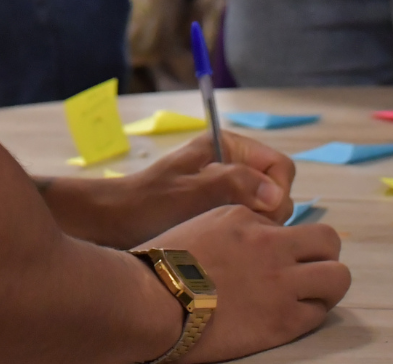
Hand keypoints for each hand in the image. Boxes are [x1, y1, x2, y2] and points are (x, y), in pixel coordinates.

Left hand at [40, 131, 294, 248]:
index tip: (256, 214)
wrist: (113, 224)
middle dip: (266, 213)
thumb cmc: (147, 204)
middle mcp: (232, 166)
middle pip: (277, 191)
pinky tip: (221, 246)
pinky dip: (243, 237)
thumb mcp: (190, 192)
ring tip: (224, 238)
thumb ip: (234, 185)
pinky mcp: (221, 215)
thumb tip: (275, 194)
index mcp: (228, 147)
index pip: (279, 166)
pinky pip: (250, 226)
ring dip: (254, 228)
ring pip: (266, 213)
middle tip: (235, 229)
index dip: (276, 192)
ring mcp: (228, 192)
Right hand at [142, 205, 349, 361]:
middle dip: (323, 253)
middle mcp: (271, 243)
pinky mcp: (282, 320)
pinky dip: (313, 310)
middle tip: (308, 268)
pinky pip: (320, 311)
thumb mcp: (205, 222)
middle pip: (328, 240)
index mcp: (248, 216)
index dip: (286, 239)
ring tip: (309, 292)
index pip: (289, 220)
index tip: (274, 254)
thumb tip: (260, 235)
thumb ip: (238, 224)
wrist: (155, 298)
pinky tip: (294, 312)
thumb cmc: (168, 261)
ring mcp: (280, 282)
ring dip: (326, 282)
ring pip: (337, 276)